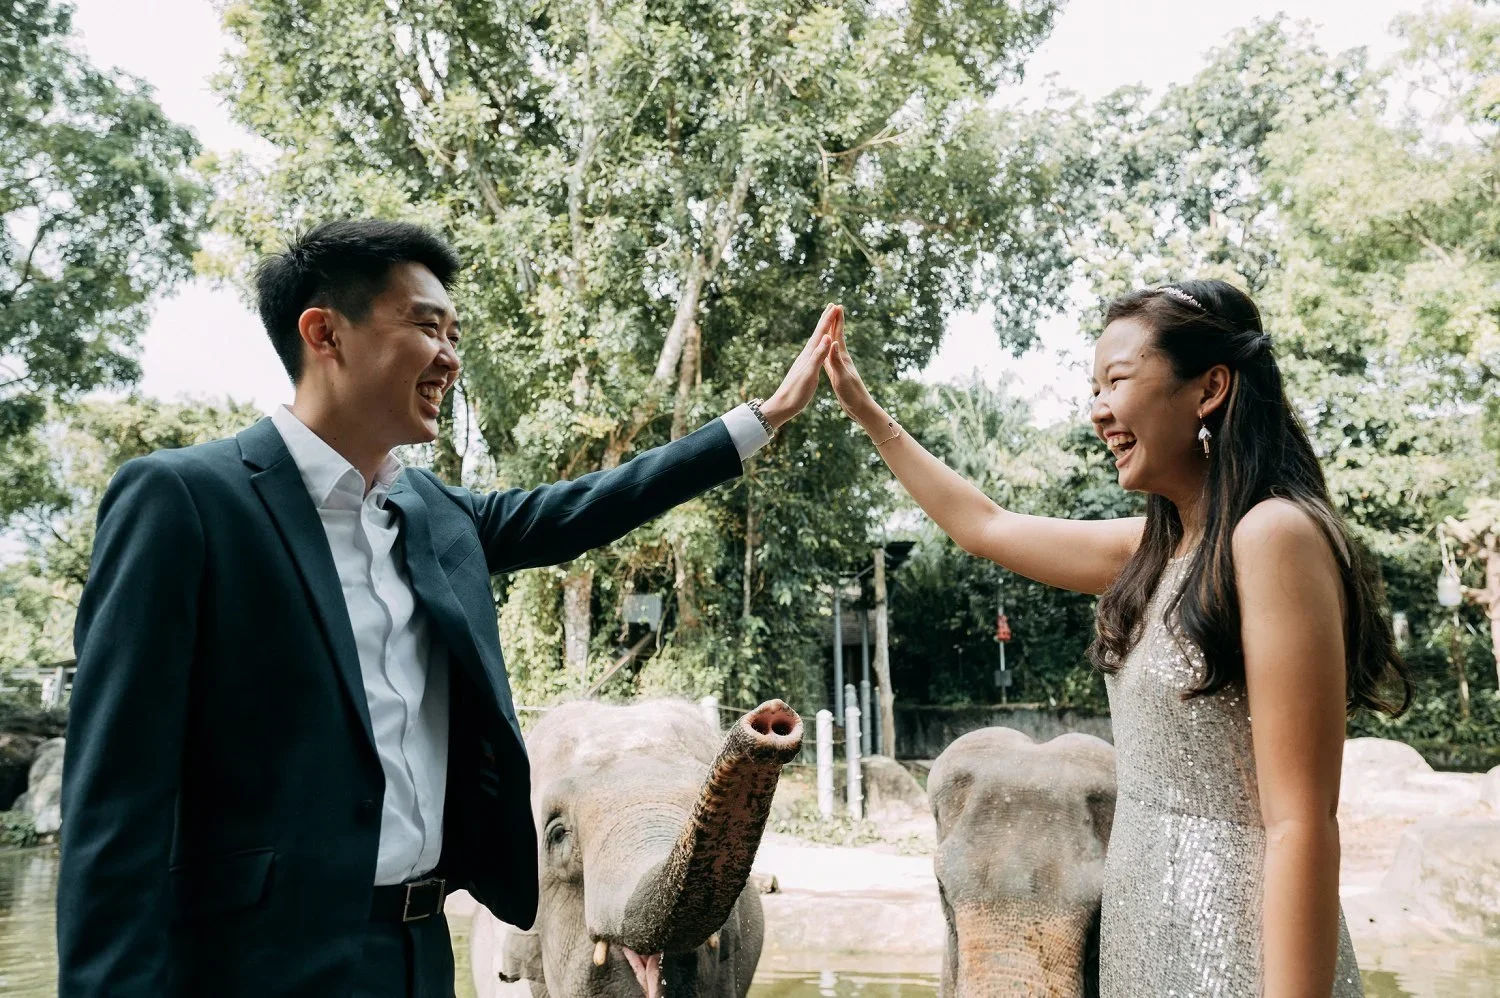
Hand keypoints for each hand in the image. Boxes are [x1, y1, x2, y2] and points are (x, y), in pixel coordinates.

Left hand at [759, 303, 838, 428]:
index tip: (836, 306)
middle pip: (817, 334)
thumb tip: (825, 337)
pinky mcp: (804, 369)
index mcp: (808, 356)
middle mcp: (805, 356)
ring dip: (822, 330)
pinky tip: (818, 346)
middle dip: (825, 320)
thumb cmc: (796, 393)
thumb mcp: (810, 375)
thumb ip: (818, 356)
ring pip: (815, 341)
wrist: (782, 406)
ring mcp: (804, 362)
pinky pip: (814, 351)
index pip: (820, 333)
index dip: (828, 319)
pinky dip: (819, 344)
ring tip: (827, 322)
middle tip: (832, 306)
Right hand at [821, 306, 880, 425]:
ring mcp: (840, 366)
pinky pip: (830, 358)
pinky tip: (825, 351)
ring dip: (830, 334)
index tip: (837, 305)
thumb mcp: (842, 377)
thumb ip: (837, 361)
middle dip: (835, 322)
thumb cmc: (852, 394)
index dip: (837, 320)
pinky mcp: (837, 374)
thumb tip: (834, 343)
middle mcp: (842, 359)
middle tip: (833, 308)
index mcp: (843, 358)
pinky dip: (826, 351)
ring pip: (833, 346)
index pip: (839, 335)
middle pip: (837, 337)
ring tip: (828, 325)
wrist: (860, 408)